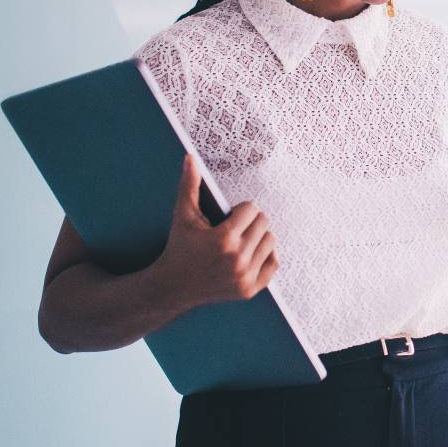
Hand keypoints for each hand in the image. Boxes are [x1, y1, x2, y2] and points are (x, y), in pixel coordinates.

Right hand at [150, 153, 278, 309]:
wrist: (173, 287)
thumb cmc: (179, 247)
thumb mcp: (182, 215)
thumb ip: (189, 185)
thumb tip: (191, 156)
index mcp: (223, 239)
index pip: (251, 210)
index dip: (240, 210)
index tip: (229, 216)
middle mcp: (237, 260)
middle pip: (263, 224)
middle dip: (250, 221)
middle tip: (235, 227)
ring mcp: (245, 277)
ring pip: (271, 241)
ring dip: (258, 237)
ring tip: (241, 239)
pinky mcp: (250, 290)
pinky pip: (274, 263)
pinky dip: (266, 255)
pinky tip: (251, 252)